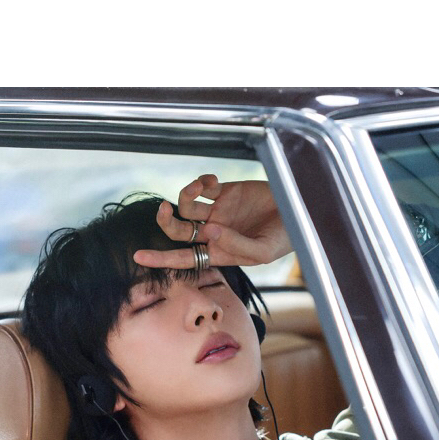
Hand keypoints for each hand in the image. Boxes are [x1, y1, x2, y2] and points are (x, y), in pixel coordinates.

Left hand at [133, 175, 292, 268]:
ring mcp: (218, 212)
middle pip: (178, 231)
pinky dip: (200, 181)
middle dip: (166, 222)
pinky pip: (202, 187)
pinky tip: (210, 181)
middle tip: (165, 210)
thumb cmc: (284, 240)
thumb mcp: (262, 251)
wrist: (299, 213)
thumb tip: (209, 232)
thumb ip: (235, 246)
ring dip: (186, 195)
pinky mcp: (226, 192)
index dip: (161, 258)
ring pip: (186, 206)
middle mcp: (214, 233)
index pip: (184, 258)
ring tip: (199, 187)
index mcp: (219, 253)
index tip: (138, 256)